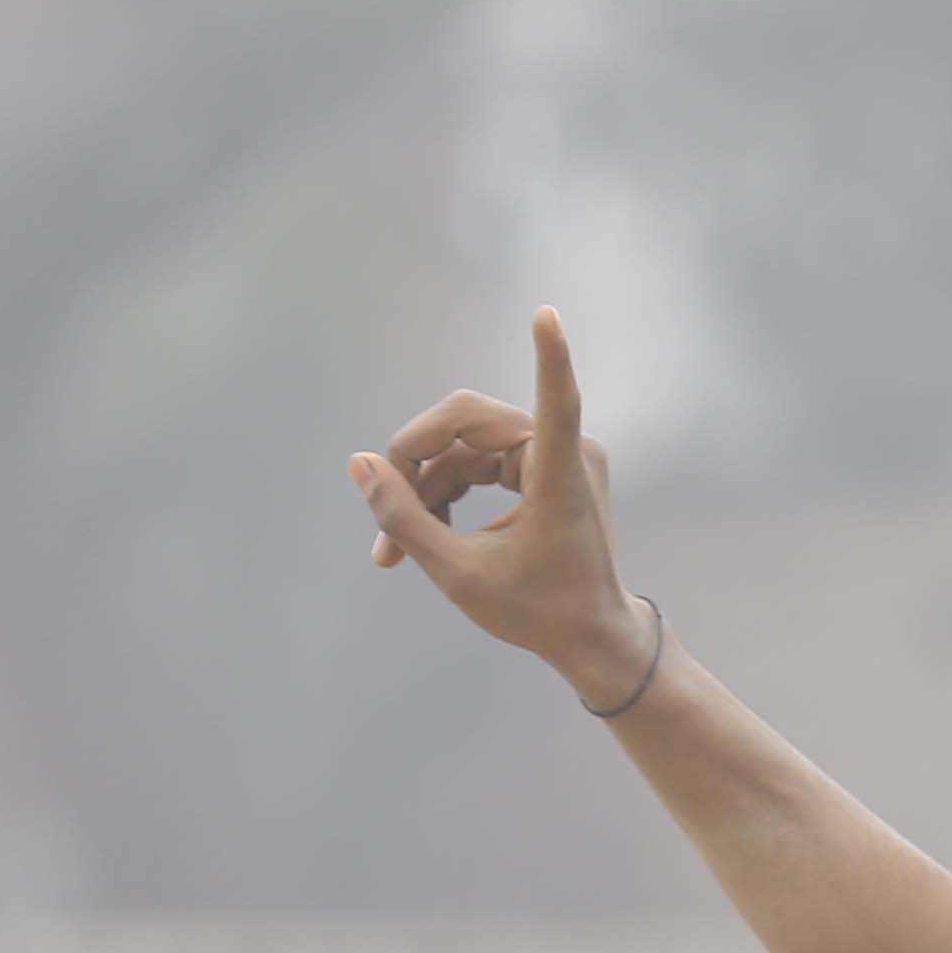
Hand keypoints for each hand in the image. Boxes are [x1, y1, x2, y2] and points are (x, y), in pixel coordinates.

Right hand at [350, 307, 647, 703]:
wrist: (592, 639)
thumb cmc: (539, 612)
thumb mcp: (458, 574)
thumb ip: (405, 517)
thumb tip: (359, 463)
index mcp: (559, 474)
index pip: (556, 400)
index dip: (549, 356)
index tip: (547, 313)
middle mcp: (564, 451)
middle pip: (464, 425)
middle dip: (416, 469)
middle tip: (383, 523)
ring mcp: (557, 454)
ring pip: (464, 447)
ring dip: (424, 489)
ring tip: (394, 549)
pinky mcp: (546, 466)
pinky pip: (479, 462)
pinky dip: (446, 493)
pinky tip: (419, 531)